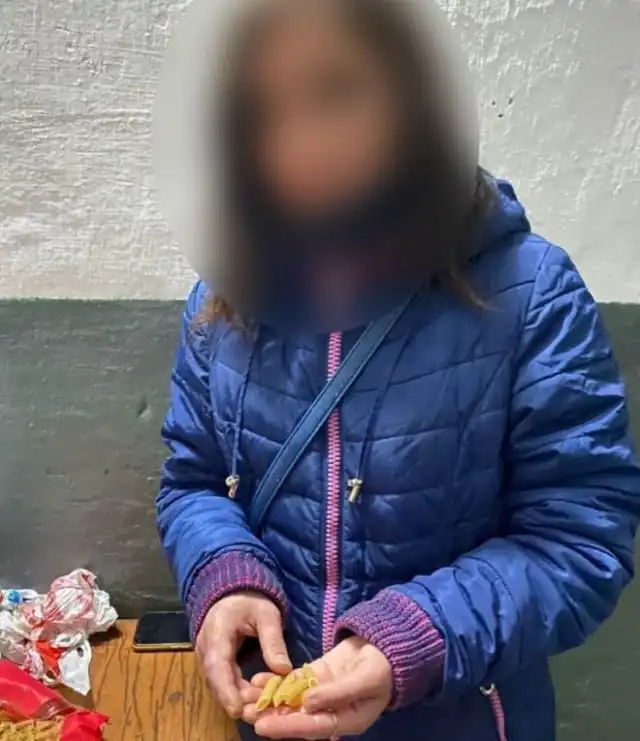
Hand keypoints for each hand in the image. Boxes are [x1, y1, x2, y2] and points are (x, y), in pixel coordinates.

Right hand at [196, 592, 291, 718]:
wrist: (233, 592)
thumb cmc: (250, 600)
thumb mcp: (267, 614)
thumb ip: (273, 640)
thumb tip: (283, 670)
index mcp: (217, 631)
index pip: (217, 665)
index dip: (226, 690)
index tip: (238, 710)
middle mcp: (205, 647)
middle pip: (216, 680)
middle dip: (237, 698)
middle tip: (261, 710)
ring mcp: (206, 655)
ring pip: (218, 683)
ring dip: (238, 697)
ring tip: (262, 705)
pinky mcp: (212, 661)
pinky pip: (221, 680)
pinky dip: (236, 691)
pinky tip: (254, 696)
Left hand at [241, 636, 392, 737]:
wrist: (387, 643)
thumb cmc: (383, 666)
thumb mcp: (366, 679)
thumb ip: (338, 693)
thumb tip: (309, 704)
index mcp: (346, 720)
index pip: (313, 728)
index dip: (287, 728)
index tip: (263, 727)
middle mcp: (330, 711)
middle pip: (296, 717)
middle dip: (270, 715)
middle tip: (243, 711)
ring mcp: (322, 693)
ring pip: (291, 699)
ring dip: (268, 699)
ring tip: (244, 696)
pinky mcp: (317, 676)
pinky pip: (293, 682)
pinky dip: (276, 682)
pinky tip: (258, 680)